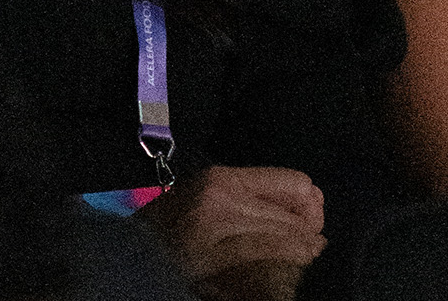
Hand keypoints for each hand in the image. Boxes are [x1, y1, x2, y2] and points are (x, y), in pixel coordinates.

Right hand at [141, 165, 325, 300]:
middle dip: (308, 231)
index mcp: (222, 179)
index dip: (308, 202)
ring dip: (302, 251)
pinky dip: (288, 265)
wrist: (132, 250)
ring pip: (284, 241)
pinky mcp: (213, 263)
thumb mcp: (213, 196)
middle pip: (292, 216)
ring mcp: (216, 233)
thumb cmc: (177, 222)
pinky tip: (294, 268)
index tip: (310, 217)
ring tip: (308, 254)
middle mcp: (221, 200)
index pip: (292, 182)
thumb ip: (257, 194)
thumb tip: (313, 198)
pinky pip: (266, 263)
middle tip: (314, 243)